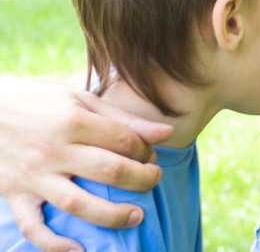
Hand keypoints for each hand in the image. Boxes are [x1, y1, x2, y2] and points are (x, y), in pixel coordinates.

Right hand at [0, 76, 172, 251]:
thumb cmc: (43, 103)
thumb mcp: (82, 100)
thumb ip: (125, 118)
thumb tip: (167, 133)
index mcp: (72, 121)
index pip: (122, 141)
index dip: (145, 150)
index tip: (150, 154)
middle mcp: (53, 150)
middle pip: (108, 171)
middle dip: (141, 180)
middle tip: (153, 181)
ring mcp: (32, 176)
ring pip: (77, 204)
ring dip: (111, 215)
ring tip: (136, 216)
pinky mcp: (13, 195)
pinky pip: (33, 226)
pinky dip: (54, 244)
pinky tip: (80, 249)